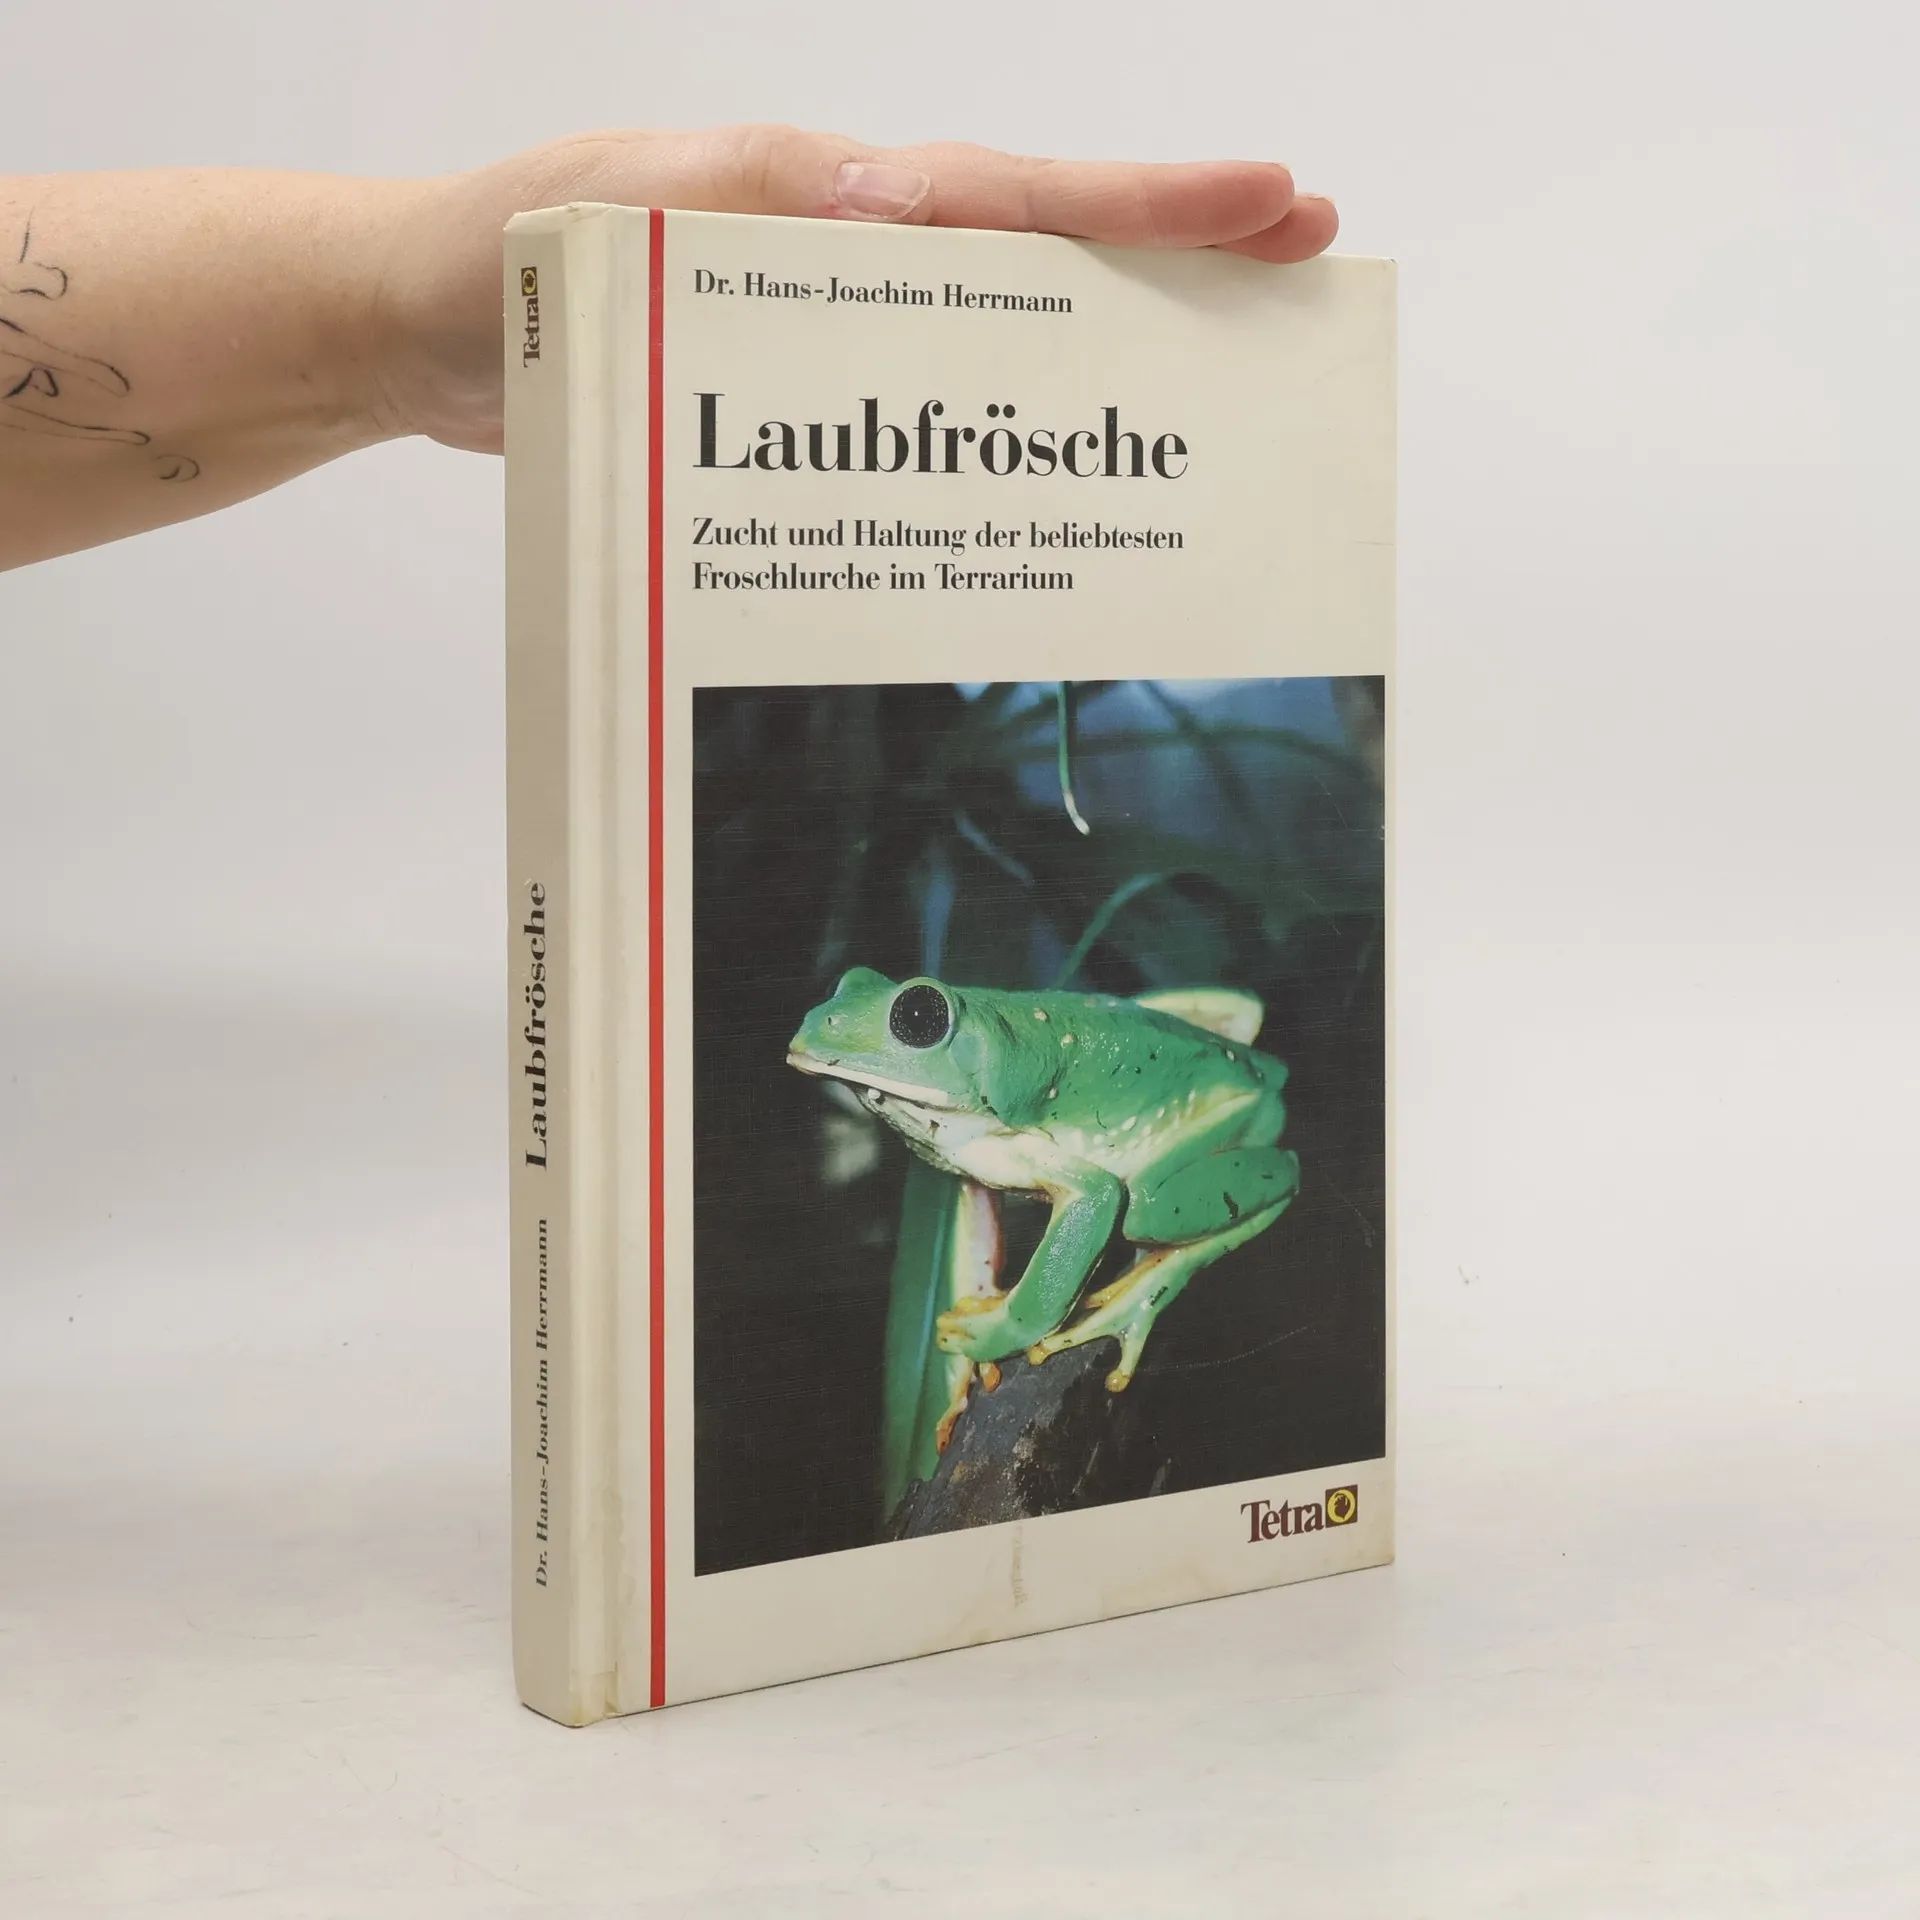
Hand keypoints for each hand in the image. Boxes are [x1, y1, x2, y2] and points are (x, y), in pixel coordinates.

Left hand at [370, 126, 1337, 453]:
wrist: (414, 334)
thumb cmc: (486, 264)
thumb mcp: (597, 216)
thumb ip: (731, 203)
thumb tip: (900, 200)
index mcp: (813, 199)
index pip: (1006, 196)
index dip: (1140, 205)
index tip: (1265, 201)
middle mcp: (839, 252)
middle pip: (1036, 250)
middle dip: (1171, 250)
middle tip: (1300, 257)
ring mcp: (823, 324)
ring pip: (993, 331)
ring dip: (1103, 339)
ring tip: (1215, 369)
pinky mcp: (793, 396)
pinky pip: (917, 403)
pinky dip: (994, 425)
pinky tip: (1041, 473)